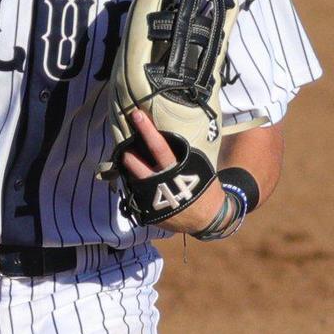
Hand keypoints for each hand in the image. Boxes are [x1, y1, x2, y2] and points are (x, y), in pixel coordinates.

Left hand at [119, 108, 224, 233]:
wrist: (207, 218)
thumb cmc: (204, 187)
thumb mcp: (199, 168)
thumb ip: (183, 155)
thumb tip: (170, 134)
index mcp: (178, 170)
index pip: (159, 147)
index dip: (147, 130)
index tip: (136, 115)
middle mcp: (163, 184)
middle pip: (139, 165)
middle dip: (129, 154)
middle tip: (125, 144)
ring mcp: (154, 200)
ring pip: (134, 180)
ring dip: (129, 169)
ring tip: (127, 159)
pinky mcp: (150, 212)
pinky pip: (136, 195)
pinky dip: (133, 184)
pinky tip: (134, 177)